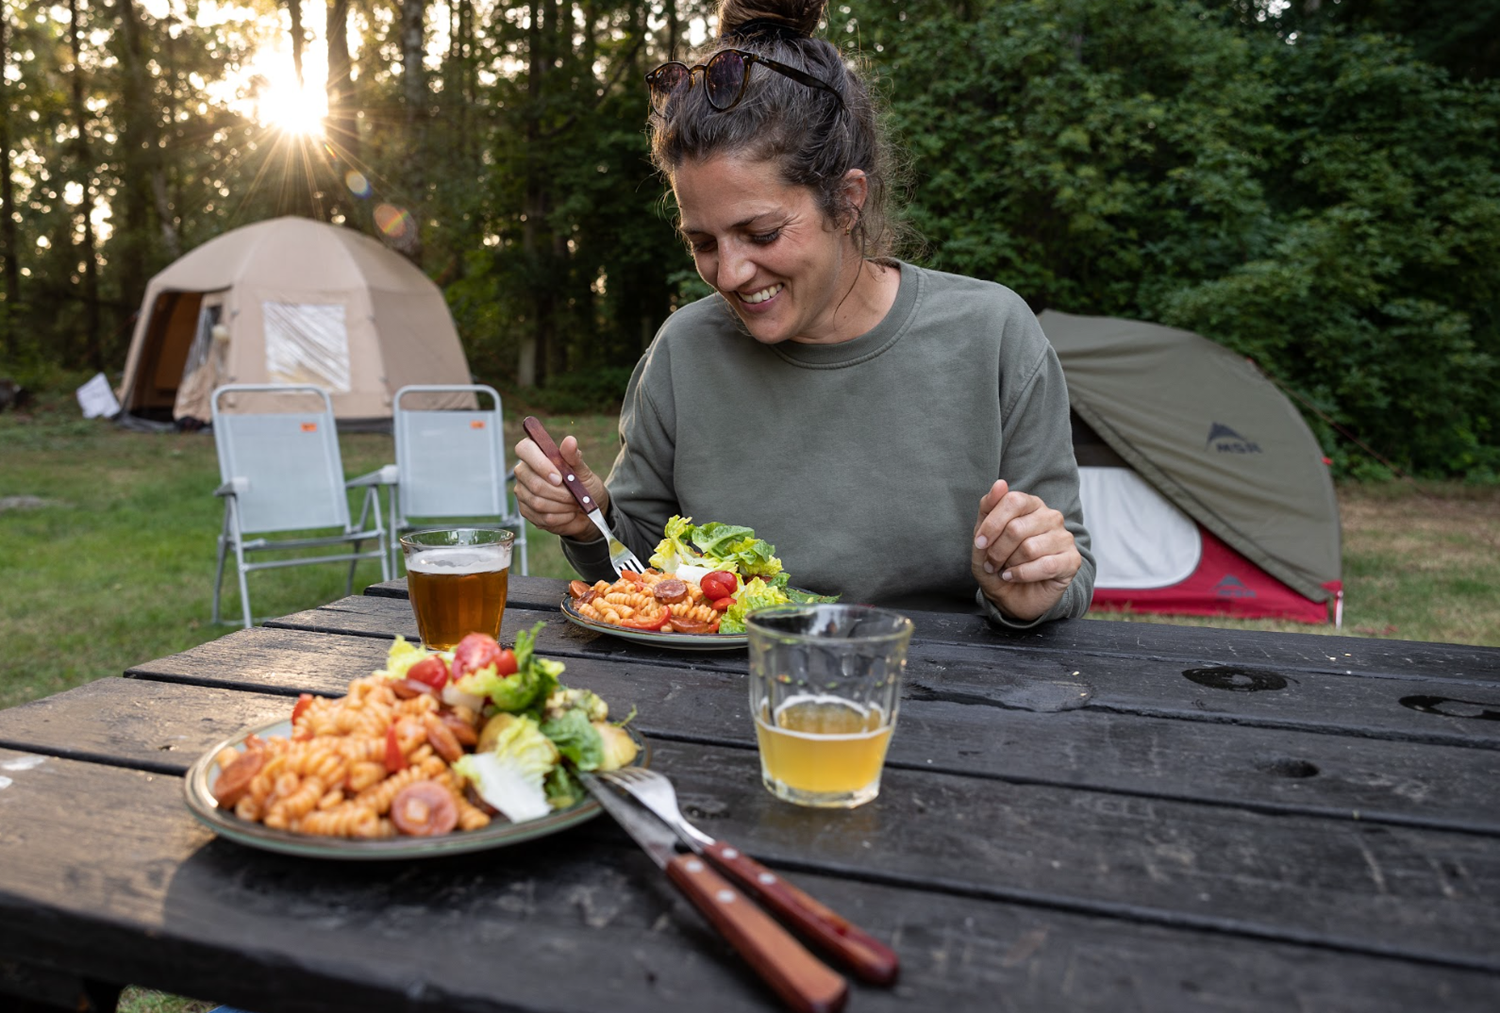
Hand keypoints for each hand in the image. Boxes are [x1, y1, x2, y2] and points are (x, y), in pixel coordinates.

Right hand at [513, 433, 608, 540]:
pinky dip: (560, 517)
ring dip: (562, 506)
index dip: (541, 464)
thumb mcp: (583, 470)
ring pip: (538, 502)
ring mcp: (522, 492)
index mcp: (535, 454)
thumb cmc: (583, 485)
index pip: (524, 449)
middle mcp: (524, 471)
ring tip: (574, 504)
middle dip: (559, 493)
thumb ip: (573, 457)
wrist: (586, 510)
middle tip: (575, 496)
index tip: (559, 478)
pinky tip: (568, 514)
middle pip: (533, 482)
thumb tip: (570, 441)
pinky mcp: (526, 510)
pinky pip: (541, 517)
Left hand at [971, 479, 1081, 621]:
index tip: (980, 543)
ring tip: (1005, 570)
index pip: (1012, 501)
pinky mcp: (1072, 560)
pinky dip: (1022, 574)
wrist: (1011, 595)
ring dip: (1010, 564)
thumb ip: (988, 508)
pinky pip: (1046, 565)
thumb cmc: (998, 562)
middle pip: (1017, 528)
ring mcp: (1064, 538)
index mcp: (1031, 504)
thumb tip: (1000, 484)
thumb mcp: (983, 537)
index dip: (992, 524)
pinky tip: (1014, 577)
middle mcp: (1051, 516)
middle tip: (992, 563)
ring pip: (1029, 548)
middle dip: (997, 551)